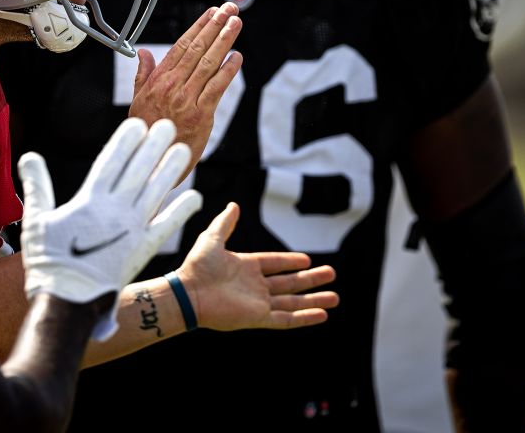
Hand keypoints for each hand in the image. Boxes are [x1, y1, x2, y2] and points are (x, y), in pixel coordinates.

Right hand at [20, 118, 202, 338]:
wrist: (68, 301)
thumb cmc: (49, 260)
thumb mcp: (36, 219)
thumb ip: (37, 186)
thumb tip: (28, 156)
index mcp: (89, 200)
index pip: (112, 162)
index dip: (126, 141)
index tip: (138, 124)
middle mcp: (115, 210)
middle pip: (139, 171)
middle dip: (153, 147)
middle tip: (169, 126)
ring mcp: (132, 230)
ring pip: (156, 192)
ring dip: (171, 170)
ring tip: (184, 150)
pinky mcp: (144, 250)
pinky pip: (167, 226)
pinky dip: (181, 211)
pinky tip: (195, 197)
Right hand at [128, 2, 242, 175]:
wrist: (150, 162)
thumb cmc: (145, 132)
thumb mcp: (137, 101)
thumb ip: (143, 75)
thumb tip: (144, 53)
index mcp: (158, 80)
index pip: (181, 46)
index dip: (198, 27)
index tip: (211, 13)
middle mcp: (172, 86)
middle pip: (197, 49)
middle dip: (215, 26)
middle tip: (229, 9)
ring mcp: (187, 99)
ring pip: (208, 63)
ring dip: (224, 41)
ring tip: (235, 23)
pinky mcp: (201, 115)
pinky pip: (217, 88)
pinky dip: (228, 71)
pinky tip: (237, 57)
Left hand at [176, 203, 337, 330]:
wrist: (188, 293)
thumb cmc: (196, 267)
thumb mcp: (212, 238)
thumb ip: (225, 223)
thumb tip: (234, 205)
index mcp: (245, 267)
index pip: (274, 264)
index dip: (291, 262)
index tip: (308, 260)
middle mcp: (254, 286)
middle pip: (289, 283)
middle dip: (311, 279)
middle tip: (331, 274)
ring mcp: (257, 303)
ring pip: (292, 302)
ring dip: (313, 299)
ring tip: (335, 297)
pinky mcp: (258, 318)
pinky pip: (286, 319)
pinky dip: (304, 317)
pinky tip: (322, 314)